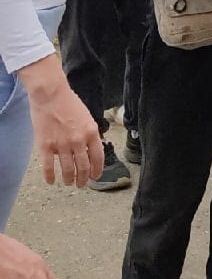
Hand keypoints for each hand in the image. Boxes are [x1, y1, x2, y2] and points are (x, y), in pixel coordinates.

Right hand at [17, 57, 103, 186]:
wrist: (51, 95)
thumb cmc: (69, 103)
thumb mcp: (87, 117)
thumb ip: (90, 134)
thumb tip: (92, 149)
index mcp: (91, 132)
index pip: (98, 158)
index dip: (97, 170)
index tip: (95, 176)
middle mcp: (78, 141)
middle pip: (84, 167)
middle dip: (84, 179)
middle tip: (81, 184)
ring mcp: (62, 145)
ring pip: (68, 170)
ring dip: (69, 179)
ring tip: (69, 182)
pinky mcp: (46, 146)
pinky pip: (49, 167)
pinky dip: (50, 177)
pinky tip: (51, 181)